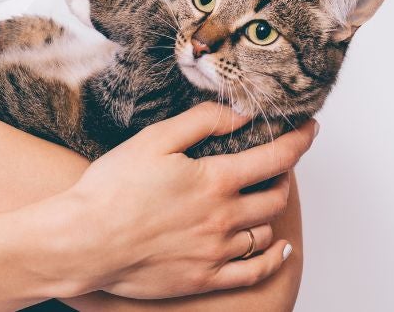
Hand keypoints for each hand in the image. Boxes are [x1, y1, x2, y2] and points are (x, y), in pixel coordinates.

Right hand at [48, 103, 316, 298]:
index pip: (275, 157)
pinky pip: (254, 272)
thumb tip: (238, 114)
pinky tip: (278, 248)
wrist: (84, 241)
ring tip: (264, 200)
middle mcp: (224, 218)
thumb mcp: (154, 140)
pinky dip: (273, 258)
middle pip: (275, 196)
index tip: (309, 129)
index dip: (298, 140)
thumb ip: (201, 122)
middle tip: (279, 165)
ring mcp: (216, 252)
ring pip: (264, 232)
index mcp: (214, 180)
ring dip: (270, 213)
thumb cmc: (111, 190)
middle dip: (284, 176)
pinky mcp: (203, 278)